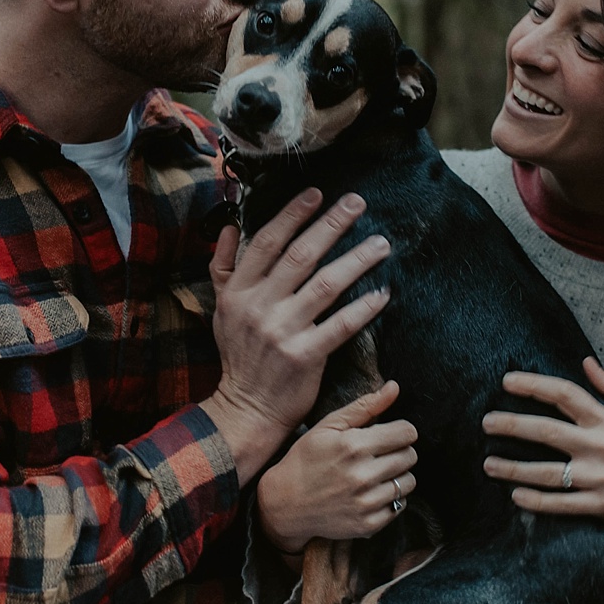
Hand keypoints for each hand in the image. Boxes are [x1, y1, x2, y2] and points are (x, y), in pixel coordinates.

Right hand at [199, 189, 390, 482]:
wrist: (246, 409)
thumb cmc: (238, 356)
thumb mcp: (221, 308)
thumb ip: (224, 266)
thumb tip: (231, 227)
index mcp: (239, 291)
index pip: (267, 242)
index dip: (293, 214)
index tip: (317, 194)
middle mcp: (259, 306)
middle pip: (301, 255)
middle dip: (332, 224)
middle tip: (358, 203)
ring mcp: (283, 331)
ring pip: (326, 285)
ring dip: (356, 260)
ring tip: (381, 244)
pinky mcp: (306, 355)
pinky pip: (341, 325)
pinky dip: (363, 308)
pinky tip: (383, 294)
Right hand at [256, 382, 418, 554]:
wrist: (284, 504)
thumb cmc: (306, 459)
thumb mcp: (328, 426)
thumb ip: (365, 406)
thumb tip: (395, 387)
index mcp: (354, 446)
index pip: (407, 433)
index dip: (400, 431)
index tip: (389, 434)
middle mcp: (363, 476)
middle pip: (410, 456)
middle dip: (399, 451)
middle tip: (380, 454)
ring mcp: (367, 503)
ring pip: (409, 482)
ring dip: (397, 475)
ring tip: (376, 473)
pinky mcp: (369, 524)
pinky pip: (399, 506)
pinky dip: (390, 498)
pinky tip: (371, 493)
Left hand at [481, 358, 603, 588]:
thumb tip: (586, 361)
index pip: (564, 395)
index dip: (533, 385)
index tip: (507, 381)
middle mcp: (600, 447)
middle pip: (546, 431)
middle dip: (512, 424)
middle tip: (485, 422)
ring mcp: (599, 478)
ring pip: (546, 472)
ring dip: (513, 468)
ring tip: (488, 464)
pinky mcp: (602, 506)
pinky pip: (562, 504)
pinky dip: (537, 502)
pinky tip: (516, 496)